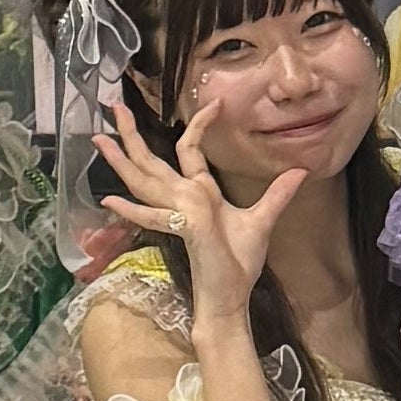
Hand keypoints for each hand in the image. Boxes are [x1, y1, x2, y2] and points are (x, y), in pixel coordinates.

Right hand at [91, 93, 303, 321]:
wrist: (229, 297)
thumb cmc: (238, 264)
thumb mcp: (262, 221)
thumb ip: (277, 194)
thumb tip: (301, 170)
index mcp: (200, 192)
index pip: (191, 150)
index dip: (198, 125)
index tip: (215, 102)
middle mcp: (183, 198)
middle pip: (152, 160)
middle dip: (132, 134)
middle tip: (113, 107)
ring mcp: (179, 212)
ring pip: (144, 180)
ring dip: (122, 160)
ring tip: (100, 137)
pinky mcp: (183, 228)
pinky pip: (154, 216)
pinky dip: (132, 210)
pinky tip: (110, 201)